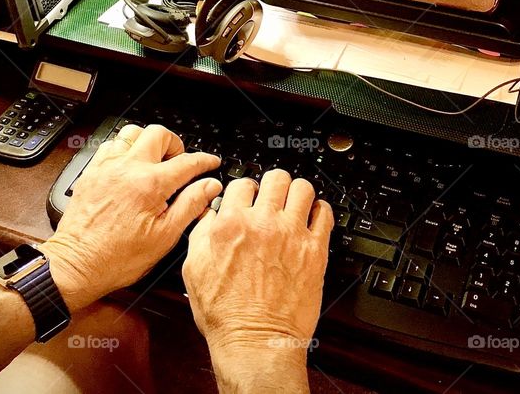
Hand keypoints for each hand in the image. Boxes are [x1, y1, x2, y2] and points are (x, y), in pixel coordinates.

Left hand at [41, 124, 221, 311]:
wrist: (77, 266)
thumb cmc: (117, 258)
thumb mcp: (164, 237)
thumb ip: (190, 206)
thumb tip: (209, 186)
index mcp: (150, 185)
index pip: (187, 162)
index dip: (205, 161)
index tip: (211, 162)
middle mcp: (127, 169)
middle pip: (159, 134)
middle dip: (175, 145)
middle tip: (179, 163)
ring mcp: (107, 168)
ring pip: (132, 133)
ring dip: (147, 143)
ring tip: (153, 162)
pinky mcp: (91, 172)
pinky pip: (110, 145)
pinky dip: (124, 150)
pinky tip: (129, 167)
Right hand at [182, 170, 332, 391]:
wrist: (256, 342)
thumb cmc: (226, 315)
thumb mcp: (194, 269)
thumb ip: (201, 233)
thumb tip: (210, 214)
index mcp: (231, 224)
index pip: (242, 183)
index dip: (245, 189)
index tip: (248, 197)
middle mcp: (263, 224)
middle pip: (276, 177)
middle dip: (273, 185)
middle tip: (273, 197)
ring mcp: (292, 235)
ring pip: (303, 188)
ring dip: (297, 194)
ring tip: (294, 204)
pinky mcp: (315, 250)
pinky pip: (325, 214)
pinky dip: (319, 211)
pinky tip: (312, 218)